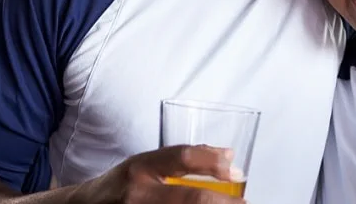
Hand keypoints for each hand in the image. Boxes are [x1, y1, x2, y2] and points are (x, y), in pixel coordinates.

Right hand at [84, 145, 244, 202]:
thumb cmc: (121, 185)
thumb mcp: (145, 164)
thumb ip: (181, 159)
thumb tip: (227, 156)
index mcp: (141, 167)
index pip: (183, 158)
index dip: (213, 163)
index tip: (235, 171)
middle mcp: (138, 194)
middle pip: (191, 199)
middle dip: (223, 203)